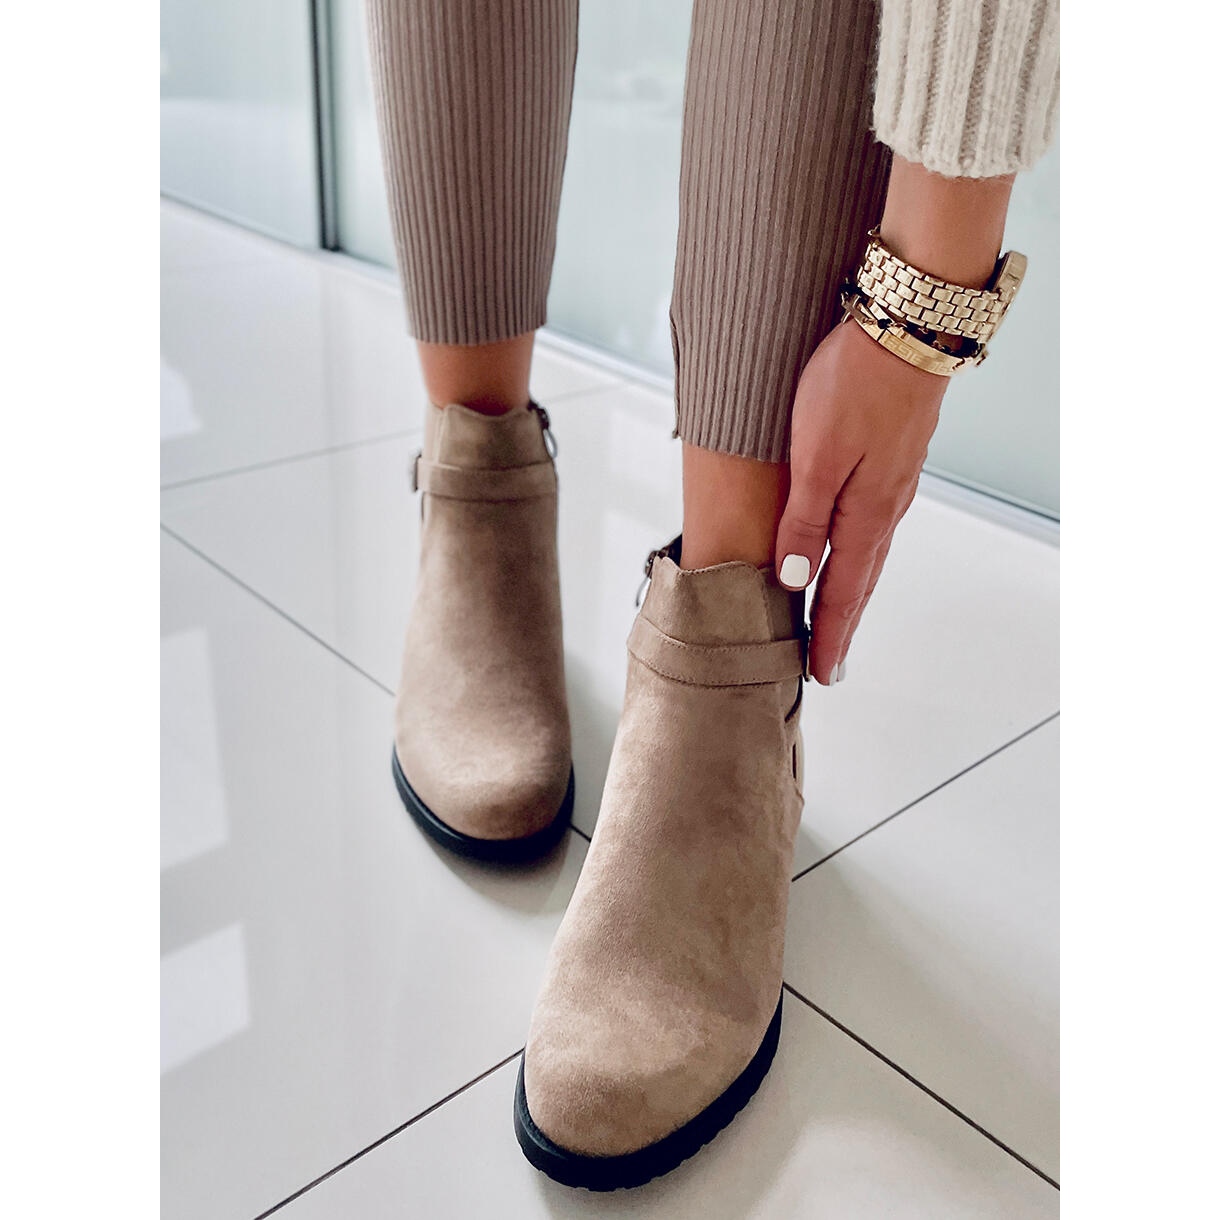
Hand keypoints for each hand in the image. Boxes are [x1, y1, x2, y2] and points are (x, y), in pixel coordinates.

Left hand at [775, 316, 947, 684]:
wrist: (909, 324)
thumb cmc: (854, 385)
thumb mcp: (816, 457)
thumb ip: (806, 520)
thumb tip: (797, 580)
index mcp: (865, 514)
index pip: (841, 592)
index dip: (828, 637)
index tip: (820, 676)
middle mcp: (885, 506)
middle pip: (860, 581)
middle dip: (843, 625)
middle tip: (830, 664)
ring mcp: (894, 481)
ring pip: (869, 553)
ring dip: (853, 592)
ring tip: (839, 620)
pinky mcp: (895, 456)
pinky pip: (875, 524)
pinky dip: (861, 554)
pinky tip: (854, 550)